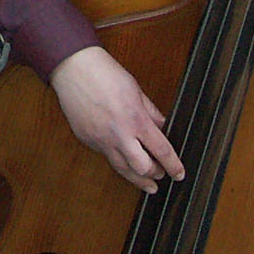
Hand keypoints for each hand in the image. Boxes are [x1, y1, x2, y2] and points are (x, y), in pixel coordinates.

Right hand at [49, 46, 185, 193]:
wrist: (74, 68)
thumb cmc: (104, 73)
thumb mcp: (136, 91)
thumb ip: (151, 113)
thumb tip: (162, 128)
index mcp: (135, 119)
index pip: (161, 150)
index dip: (173, 166)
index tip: (179, 173)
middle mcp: (118, 134)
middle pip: (142, 168)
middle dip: (155, 174)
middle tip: (161, 174)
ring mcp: (100, 140)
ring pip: (122, 170)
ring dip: (138, 178)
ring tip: (148, 184)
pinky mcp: (87, 140)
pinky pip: (105, 156)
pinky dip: (117, 158)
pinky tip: (122, 157)